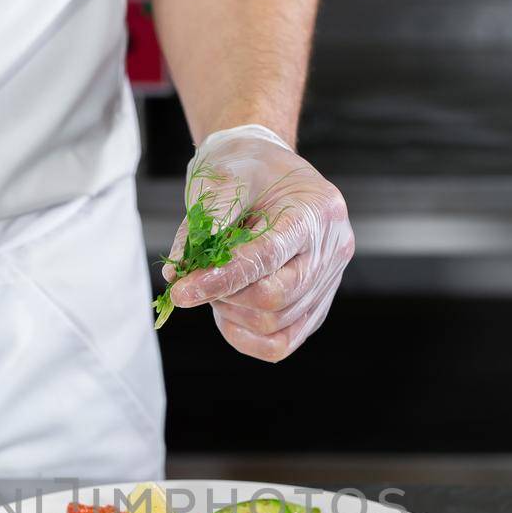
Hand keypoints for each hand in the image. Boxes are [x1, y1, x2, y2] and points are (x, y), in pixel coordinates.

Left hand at [161, 125, 352, 361]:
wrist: (269, 171)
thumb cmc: (247, 169)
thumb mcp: (222, 178)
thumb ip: (203, 225)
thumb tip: (179, 274)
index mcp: (316, 209)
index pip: (268, 256)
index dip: (222, 277)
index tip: (181, 291)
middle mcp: (333, 248)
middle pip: (276, 298)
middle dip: (226, 294)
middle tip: (198, 278)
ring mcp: (329, 281)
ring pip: (274, 324)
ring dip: (232, 312)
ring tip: (215, 284)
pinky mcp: (315, 306)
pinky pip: (281, 343)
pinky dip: (245, 336)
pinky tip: (227, 313)